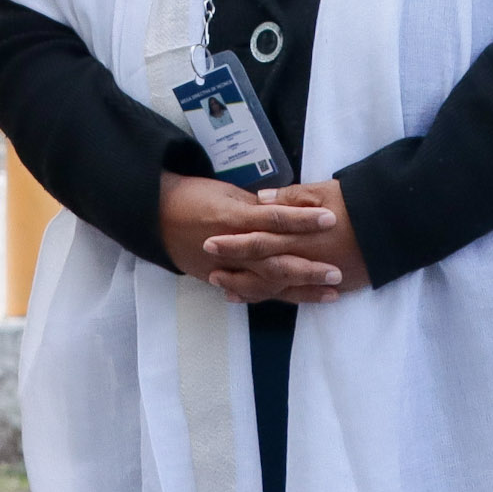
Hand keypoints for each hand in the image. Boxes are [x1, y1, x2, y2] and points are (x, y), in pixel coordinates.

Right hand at [159, 173, 362, 306]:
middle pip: (274, 261)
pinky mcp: (218, 279)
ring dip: (300, 290)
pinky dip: (274, 297)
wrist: (155, 216)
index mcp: (233, 217)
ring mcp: (225, 268)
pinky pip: (249, 292)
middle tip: (337, 271)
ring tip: (330, 292)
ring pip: (266, 284)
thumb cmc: (193, 195)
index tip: (329, 219)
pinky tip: (298, 300)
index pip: (273, 219)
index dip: (301, 220)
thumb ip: (255, 206)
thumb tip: (289, 209)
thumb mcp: (225, 191)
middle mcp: (231, 246)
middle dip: (307, 269)